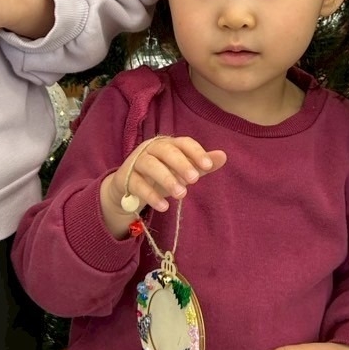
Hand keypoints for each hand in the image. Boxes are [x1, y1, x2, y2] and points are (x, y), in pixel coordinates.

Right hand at [100, 136, 226, 239]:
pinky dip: (151, 195)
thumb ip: (201, 164)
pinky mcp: (125, 178)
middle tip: (195, 180)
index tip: (208, 165)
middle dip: (181, 164)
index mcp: (168, 144)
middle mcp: (151, 149)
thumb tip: (223, 156)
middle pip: (166, 151)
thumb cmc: (161, 175)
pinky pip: (137, 184)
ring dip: (167, 179)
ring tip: (182, 194)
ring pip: (150, 165)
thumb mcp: (182, 171)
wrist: (129, 188)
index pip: (183, 142)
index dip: (196, 152)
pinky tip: (164, 207)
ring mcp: (137, 162)